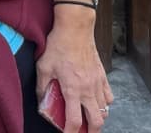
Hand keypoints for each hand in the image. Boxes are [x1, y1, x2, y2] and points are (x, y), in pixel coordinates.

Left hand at [36, 14, 112, 131]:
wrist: (75, 28)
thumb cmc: (58, 45)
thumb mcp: (43, 66)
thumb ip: (42, 86)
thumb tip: (41, 100)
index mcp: (72, 89)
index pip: (75, 120)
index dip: (71, 132)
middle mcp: (88, 89)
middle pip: (97, 122)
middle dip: (91, 131)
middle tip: (82, 132)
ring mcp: (97, 83)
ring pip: (104, 110)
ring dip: (97, 118)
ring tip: (89, 119)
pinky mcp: (103, 75)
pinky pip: (108, 97)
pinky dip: (104, 104)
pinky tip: (96, 101)